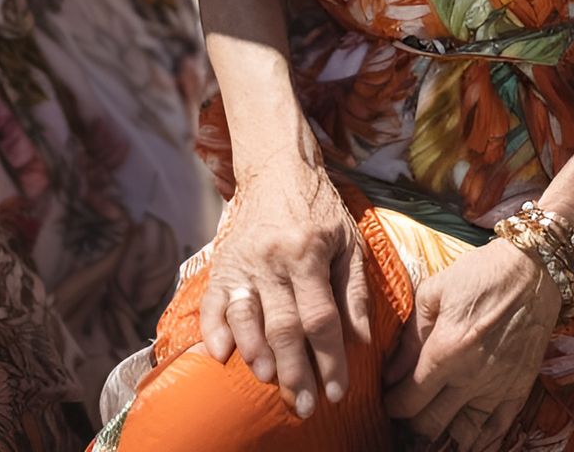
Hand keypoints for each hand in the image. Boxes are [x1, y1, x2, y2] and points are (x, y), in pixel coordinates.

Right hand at [199, 161, 372, 419]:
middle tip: (304, 406)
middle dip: (295, 372)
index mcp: (310, 253)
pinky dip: (214, 331)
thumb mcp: (350, 240)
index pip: (321, 318)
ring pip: (247, 318)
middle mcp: (274, 260)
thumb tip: (359, 339)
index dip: (330, 360)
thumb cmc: (320, 207)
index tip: (337, 392)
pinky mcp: (222, 263)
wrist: (278, 167)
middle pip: (284, 327)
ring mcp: (244, 262)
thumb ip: (354, 290)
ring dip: (257, 355)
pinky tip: (222, 356)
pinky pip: (213, 303)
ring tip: (269, 382)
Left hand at [384, 239, 560, 451]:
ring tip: (433, 426)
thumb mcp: (435, 291)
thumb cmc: (480, 274)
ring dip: (443, 436)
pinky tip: (466, 439)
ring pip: (462, 434)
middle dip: (412, 424)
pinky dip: (479, 441)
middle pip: (430, 424)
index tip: (389, 400)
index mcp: (447, 349)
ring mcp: (498, 387)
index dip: (393, 405)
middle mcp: (471, 376)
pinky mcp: (520, 389)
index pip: (409, 399)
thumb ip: (411, 335)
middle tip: (407, 414)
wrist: (533, 269)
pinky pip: (497, 431)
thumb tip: (391, 372)